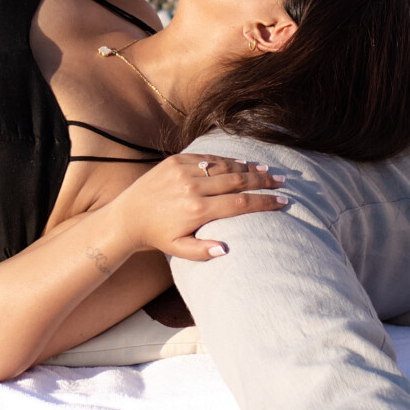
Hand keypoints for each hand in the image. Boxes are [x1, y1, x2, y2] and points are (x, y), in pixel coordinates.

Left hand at [111, 154, 288, 261]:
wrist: (127, 215)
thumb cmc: (157, 236)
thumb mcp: (178, 249)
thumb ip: (203, 251)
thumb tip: (227, 249)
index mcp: (197, 210)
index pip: (240, 203)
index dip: (264, 202)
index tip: (282, 202)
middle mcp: (192, 187)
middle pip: (238, 181)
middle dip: (263, 182)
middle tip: (282, 182)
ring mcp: (183, 171)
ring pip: (224, 166)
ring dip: (248, 168)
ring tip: (267, 171)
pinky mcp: (175, 160)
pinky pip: (207, 158)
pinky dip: (226, 161)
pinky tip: (241, 163)